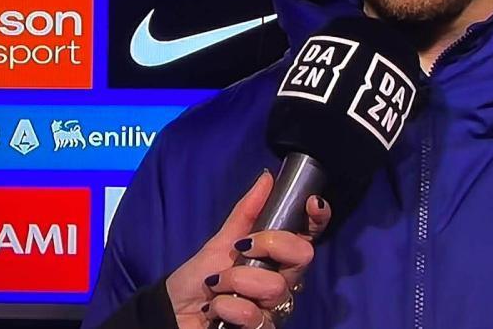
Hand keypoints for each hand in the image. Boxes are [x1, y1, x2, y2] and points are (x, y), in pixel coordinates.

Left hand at [166, 170, 331, 328]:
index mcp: (276, 257)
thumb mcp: (221, 241)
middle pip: (303, 256)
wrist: (175, 312)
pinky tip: (216, 311)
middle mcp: (283, 282)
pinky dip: (227, 308)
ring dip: (236, 282)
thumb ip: (246, 212)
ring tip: (217, 287)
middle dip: (269, 245)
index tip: (312, 202)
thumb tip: (267, 177)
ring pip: (276, 287)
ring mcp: (275, 309)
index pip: (308, 236)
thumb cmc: (199, 278)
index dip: (317, 219)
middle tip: (241, 249)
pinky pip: (255, 316)